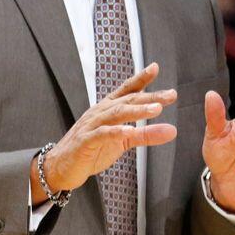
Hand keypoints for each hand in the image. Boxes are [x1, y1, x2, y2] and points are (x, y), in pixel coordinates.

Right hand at [37, 63, 176, 194]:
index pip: (127, 90)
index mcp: (109, 109)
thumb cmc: (93, 150)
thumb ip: (146, 134)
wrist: (61, 167)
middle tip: (171, 95)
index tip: (155, 67)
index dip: (140, 78)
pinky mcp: (85, 141)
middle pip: (127, 100)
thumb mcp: (124, 142)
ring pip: (117, 114)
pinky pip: (101, 134)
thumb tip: (173, 130)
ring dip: (137, 110)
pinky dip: (115, 131)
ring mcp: (92, 125)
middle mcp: (100, 112)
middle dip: (150, 97)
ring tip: (157, 110)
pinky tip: (130, 131)